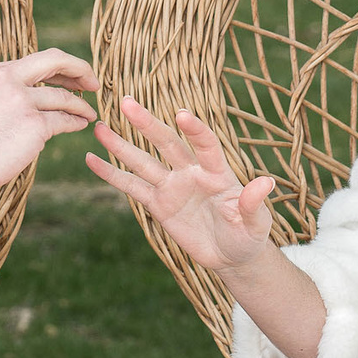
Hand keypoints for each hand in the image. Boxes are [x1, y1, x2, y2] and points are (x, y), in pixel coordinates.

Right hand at [0, 49, 99, 230]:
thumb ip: (2, 93)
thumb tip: (35, 95)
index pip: (35, 60)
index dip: (59, 66)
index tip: (71, 75)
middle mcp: (7, 78)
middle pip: (56, 60)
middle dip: (80, 69)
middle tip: (93, 82)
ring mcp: (21, 100)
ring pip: (63, 96)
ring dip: (80, 105)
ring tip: (89, 113)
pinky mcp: (33, 124)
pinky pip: (64, 120)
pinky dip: (76, 122)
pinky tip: (81, 125)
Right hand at [85, 99, 277, 272]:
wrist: (232, 255)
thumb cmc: (249, 234)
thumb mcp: (256, 222)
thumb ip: (254, 202)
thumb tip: (265, 182)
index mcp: (217, 172)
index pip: (205, 145)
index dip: (195, 130)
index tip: (181, 114)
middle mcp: (191, 173)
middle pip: (167, 144)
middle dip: (147, 124)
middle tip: (127, 102)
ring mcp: (172, 187)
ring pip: (143, 162)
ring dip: (121, 145)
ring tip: (99, 127)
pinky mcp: (158, 205)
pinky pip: (131, 188)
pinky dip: (111, 174)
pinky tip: (92, 159)